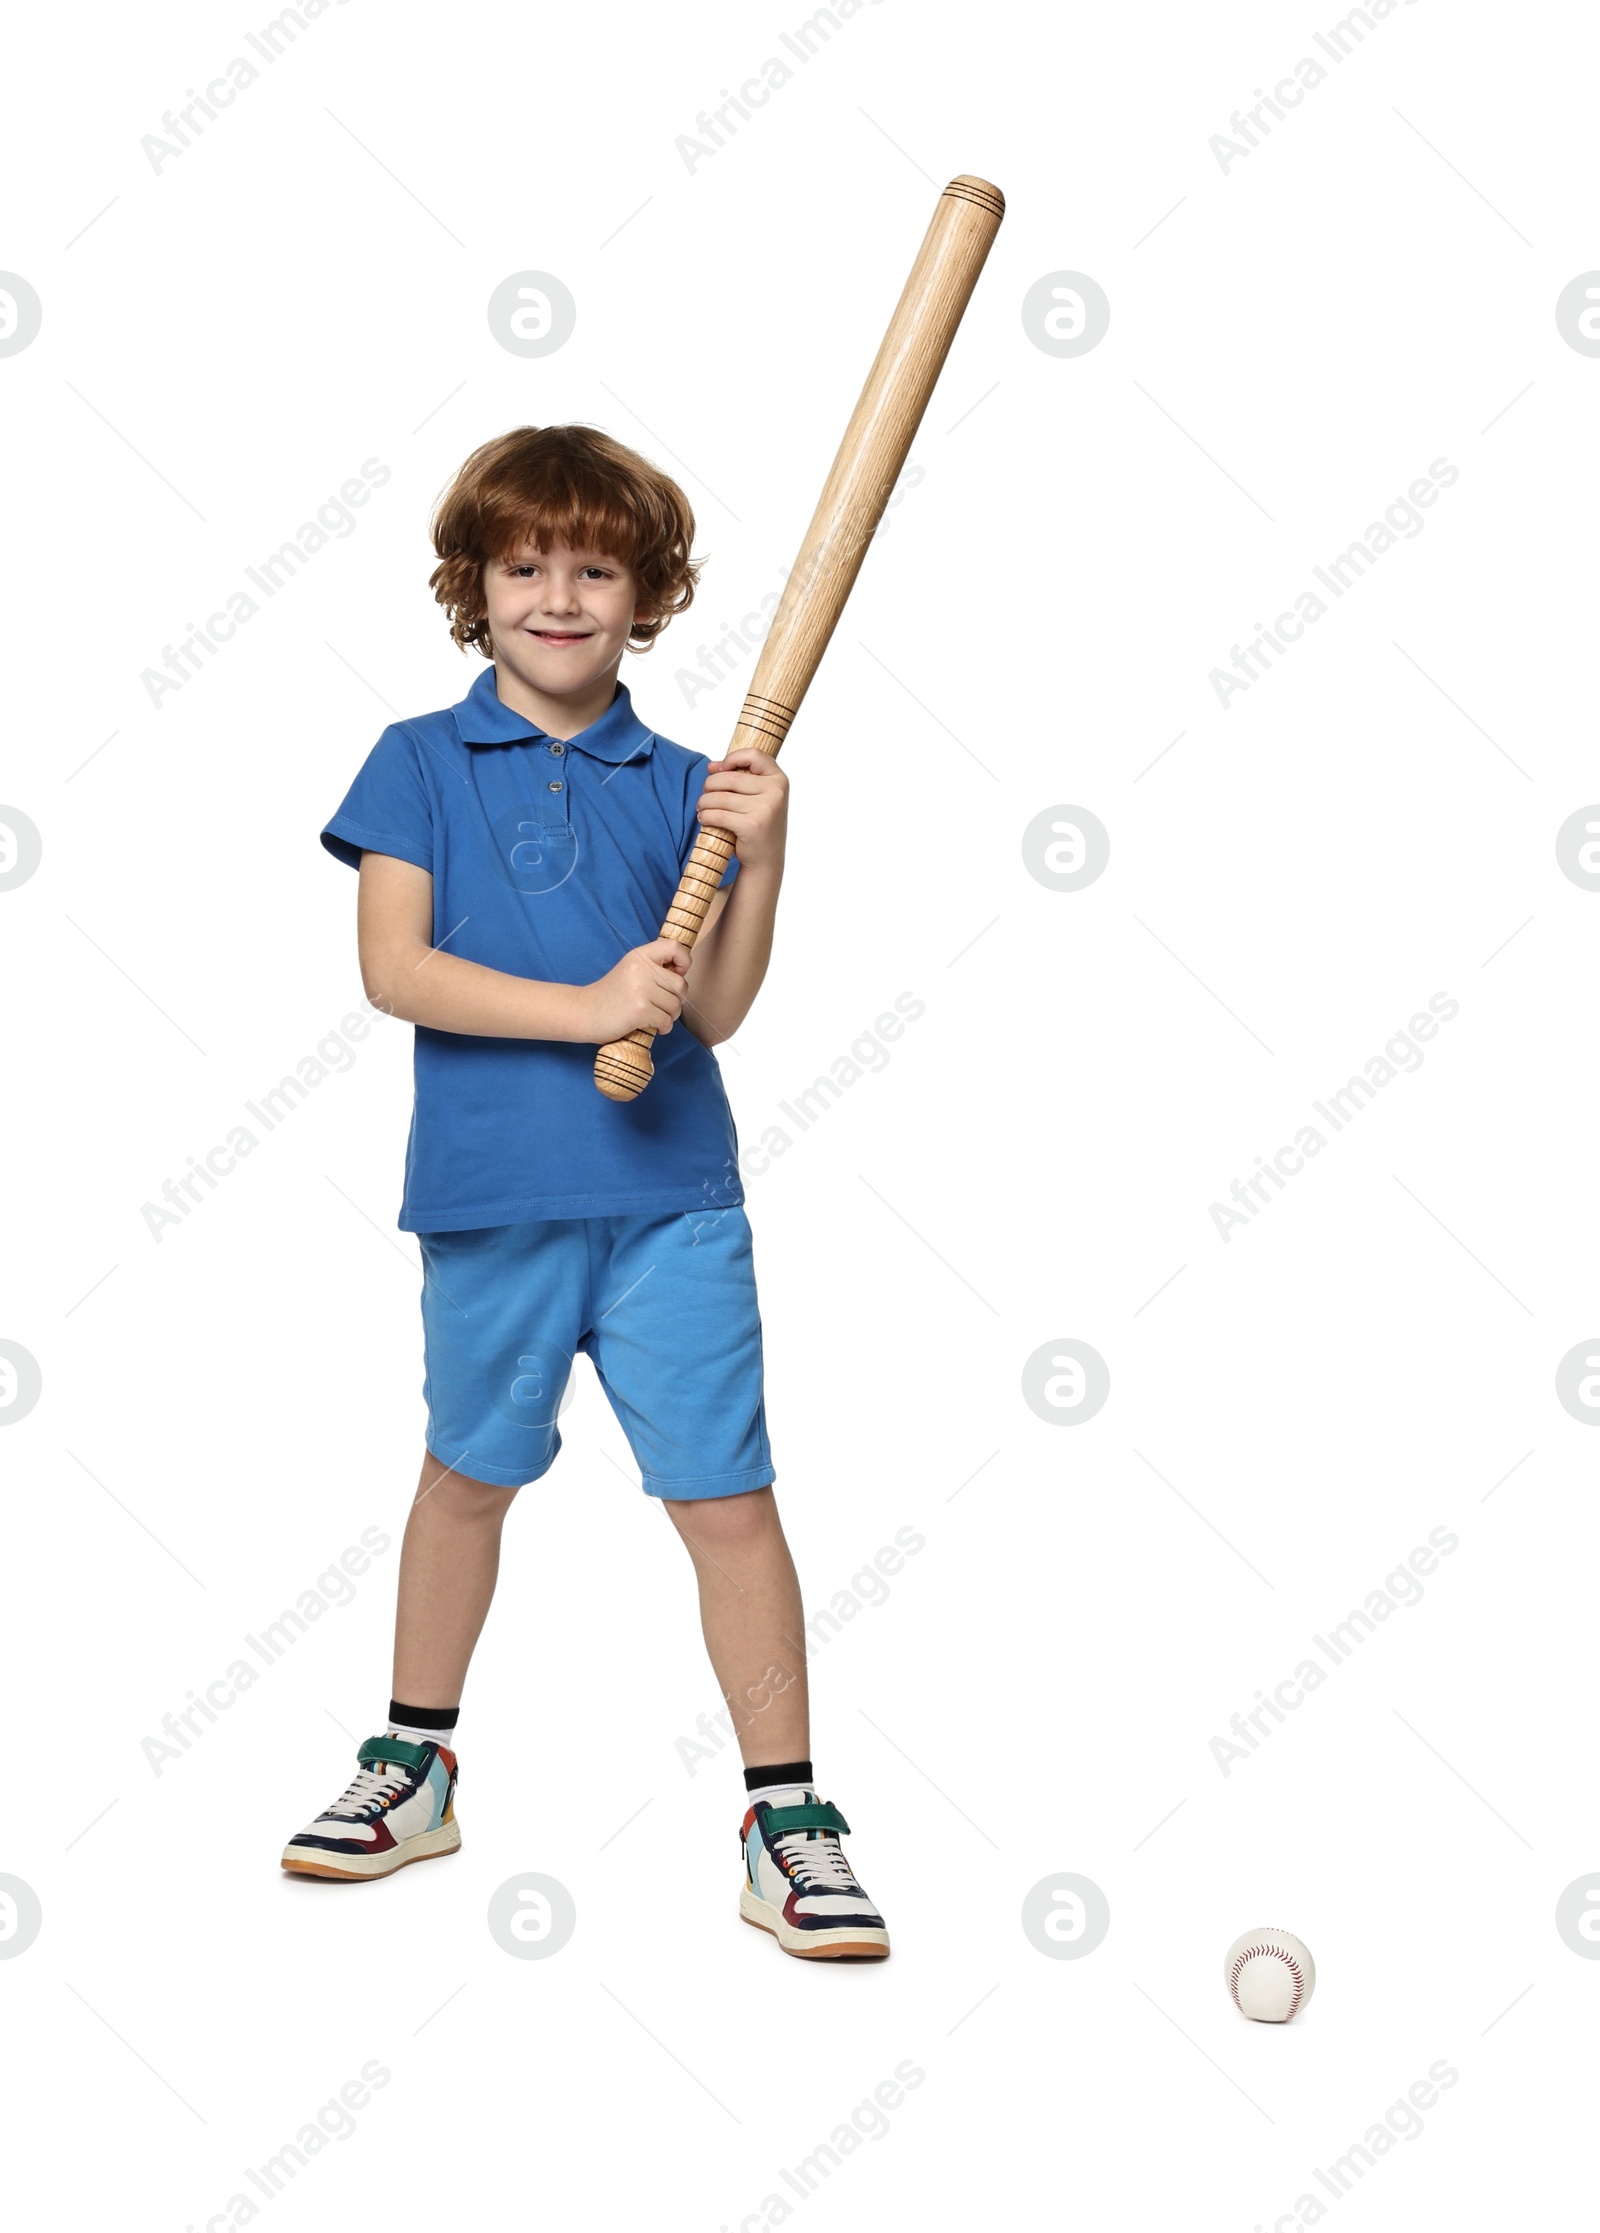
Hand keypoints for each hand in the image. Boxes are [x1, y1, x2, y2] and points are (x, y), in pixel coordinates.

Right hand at [577, 938, 690, 1042]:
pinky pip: (666, 1021)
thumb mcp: (631, 970)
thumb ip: (654, 967)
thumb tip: (683, 972)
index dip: (684, 961)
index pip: (675, 946)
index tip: (678, 974)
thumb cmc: (611, 995)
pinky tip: (650, 1025)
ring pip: (676, 1005)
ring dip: (669, 1016)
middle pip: (680, 985)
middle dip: (676, 999)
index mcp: (640, 956)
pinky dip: (663, 1027)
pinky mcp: (640, 1010)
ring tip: (654, 1016)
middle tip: (661, 1005)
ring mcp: (641, 990)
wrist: (584, 1012)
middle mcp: (642, 969)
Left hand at [695, 747, 787, 873]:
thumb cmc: (758, 824)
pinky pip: (717, 814)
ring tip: (702, 809)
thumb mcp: (757, 798)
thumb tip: (711, 766)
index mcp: (779, 780)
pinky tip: (704, 819)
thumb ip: (738, 778)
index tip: (720, 769)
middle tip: (705, 796)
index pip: (753, 755)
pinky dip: (705, 816)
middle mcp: (776, 792)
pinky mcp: (752, 826)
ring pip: (720, 797)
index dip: (732, 758)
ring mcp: (766, 809)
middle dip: (709, 786)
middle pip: (729, 778)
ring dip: (704, 802)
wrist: (766, 860)